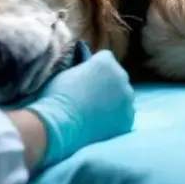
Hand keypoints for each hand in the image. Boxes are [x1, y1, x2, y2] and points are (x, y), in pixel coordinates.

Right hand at [24, 50, 134, 167]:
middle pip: (117, 77)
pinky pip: (124, 115)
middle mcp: (122, 76)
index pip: (105, 59)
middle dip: (107, 85)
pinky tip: (101, 124)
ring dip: (114, 102)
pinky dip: (116, 119)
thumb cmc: (57, 96)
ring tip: (95, 113)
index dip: (95, 69)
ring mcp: (127, 98)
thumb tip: (86, 70)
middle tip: (91, 98)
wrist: (59, 123)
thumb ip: (83, 68)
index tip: (86, 78)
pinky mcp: (127, 118)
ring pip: (123, 97)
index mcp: (106, 62)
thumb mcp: (67, 72)